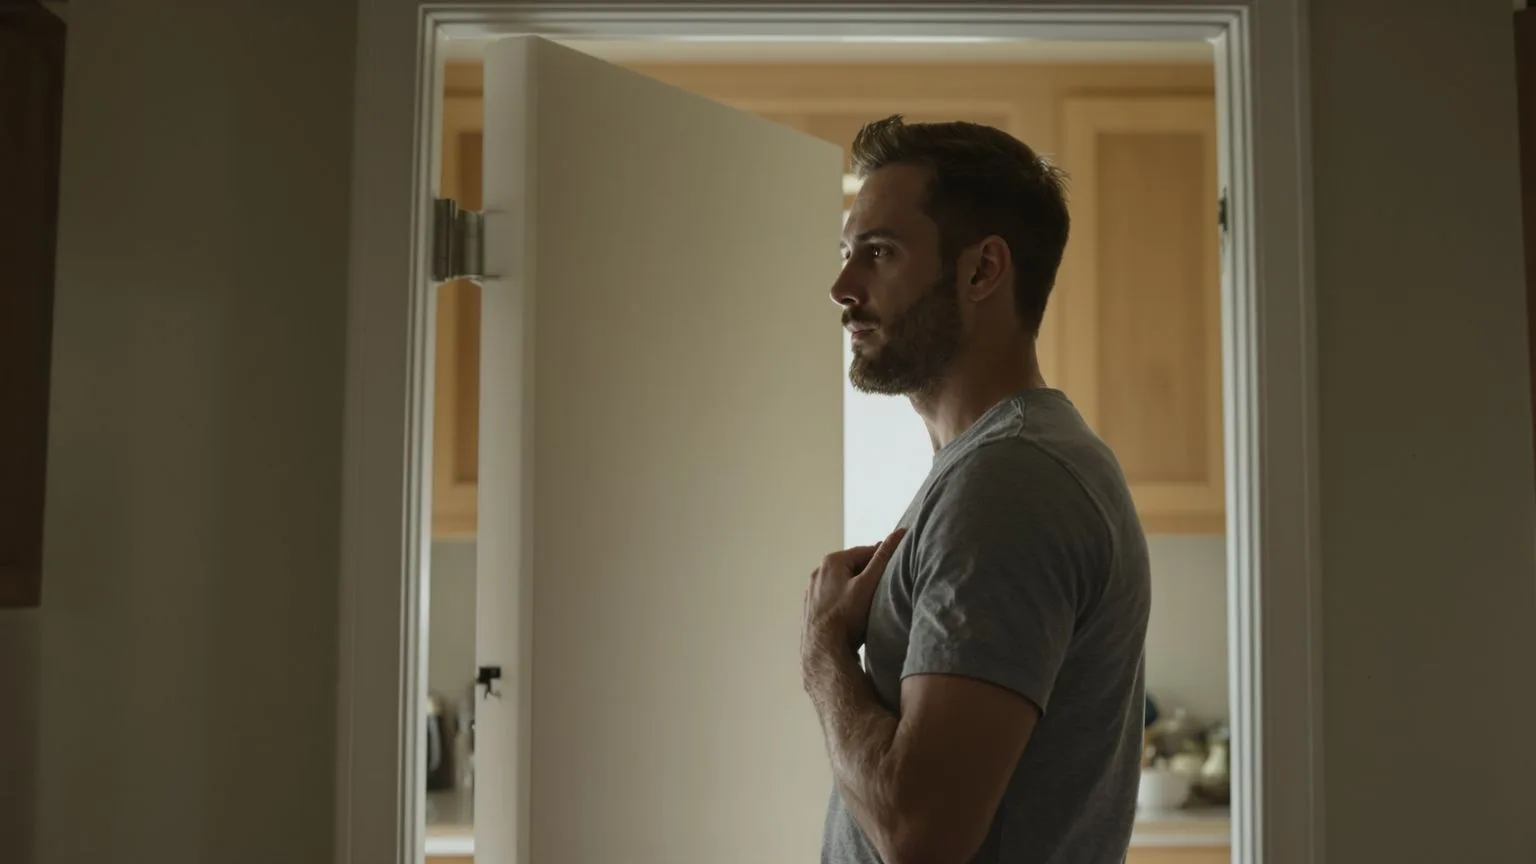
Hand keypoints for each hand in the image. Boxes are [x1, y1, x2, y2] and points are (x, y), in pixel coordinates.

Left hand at [802, 528, 906, 663]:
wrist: (823, 650)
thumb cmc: (847, 616)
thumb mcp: (870, 584)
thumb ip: (884, 558)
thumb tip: (900, 533)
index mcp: (832, 561)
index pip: (866, 551)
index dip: (884, 559)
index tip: (898, 569)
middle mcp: (818, 572)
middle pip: (854, 568)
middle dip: (870, 575)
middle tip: (887, 590)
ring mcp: (813, 591)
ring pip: (844, 584)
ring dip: (858, 589)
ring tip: (873, 604)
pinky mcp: (813, 608)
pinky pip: (835, 598)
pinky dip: (847, 602)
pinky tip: (856, 615)